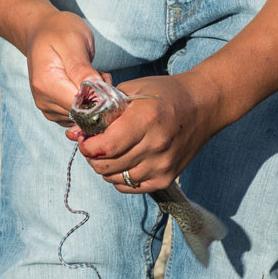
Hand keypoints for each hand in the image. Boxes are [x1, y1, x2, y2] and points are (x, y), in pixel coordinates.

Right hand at [23, 11, 100, 124]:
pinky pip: (77, 115)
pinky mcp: (53, 110)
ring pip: (82, 116)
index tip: (104, 78)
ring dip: (94, 99)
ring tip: (90, 74)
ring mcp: (47, 107)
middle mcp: (43, 100)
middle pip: (82, 113)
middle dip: (97, 97)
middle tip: (98, 72)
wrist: (41, 31)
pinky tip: (85, 84)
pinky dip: (87, 102)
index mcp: (46, 84)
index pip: (79, 106)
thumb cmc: (58, 31)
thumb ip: (82, 69)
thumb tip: (95, 92)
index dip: (99, 98)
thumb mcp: (73, 41)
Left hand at [71, 73, 219, 192]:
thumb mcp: (133, 90)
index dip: (87, 146)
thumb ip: (103, 110)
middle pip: (108, 166)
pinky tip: (122, 163)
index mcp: (146, 120)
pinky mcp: (167, 177)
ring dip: (105, 169)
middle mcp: (155, 145)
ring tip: (107, 153)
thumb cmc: (165, 94)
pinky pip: (132, 187)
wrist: (204, 106)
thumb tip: (73, 132)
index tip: (83, 139)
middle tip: (92, 146)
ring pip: (117, 179)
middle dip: (92, 157)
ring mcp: (163, 165)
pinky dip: (120, 179)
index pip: (105, 146)